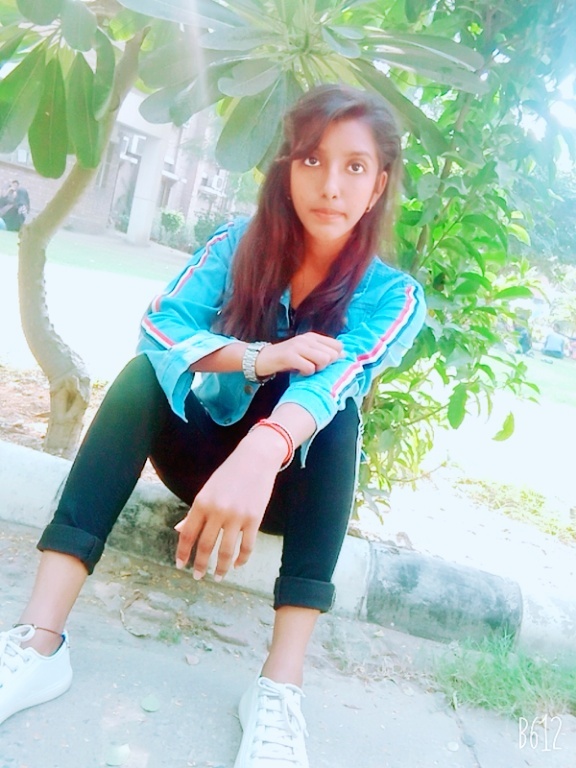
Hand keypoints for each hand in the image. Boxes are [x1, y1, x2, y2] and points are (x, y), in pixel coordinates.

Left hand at [174, 429, 285, 579]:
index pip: (188, 534)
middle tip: (198, 577)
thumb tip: (180, 531)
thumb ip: (195, 512)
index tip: (180, 566)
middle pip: (205, 545)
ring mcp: (237, 516)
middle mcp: (217, 510)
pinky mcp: (254, 518)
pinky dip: (242, 559)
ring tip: (218, 576)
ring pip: (226, 551)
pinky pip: (247, 546)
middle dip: (200, 565)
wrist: (256, 459)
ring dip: (221, 568)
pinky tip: (237, 564)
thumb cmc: (229, 474)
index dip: (183, 552)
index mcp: (201, 502)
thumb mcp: (207, 490)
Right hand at [256, 332, 342, 377]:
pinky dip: (306, 374)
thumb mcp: (306, 352)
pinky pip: (309, 368)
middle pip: (332, 355)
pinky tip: (299, 372)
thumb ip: (322, 352)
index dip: (335, 358)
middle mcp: (307, 339)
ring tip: (307, 369)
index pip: (337, 346)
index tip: (324, 364)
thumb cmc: (287, 358)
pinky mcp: (290, 356)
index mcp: (313, 337)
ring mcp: (298, 346)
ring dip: (317, 369)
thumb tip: (343, 355)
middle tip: (314, 368)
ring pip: (323, 360)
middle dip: (326, 365)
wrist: (263, 358)